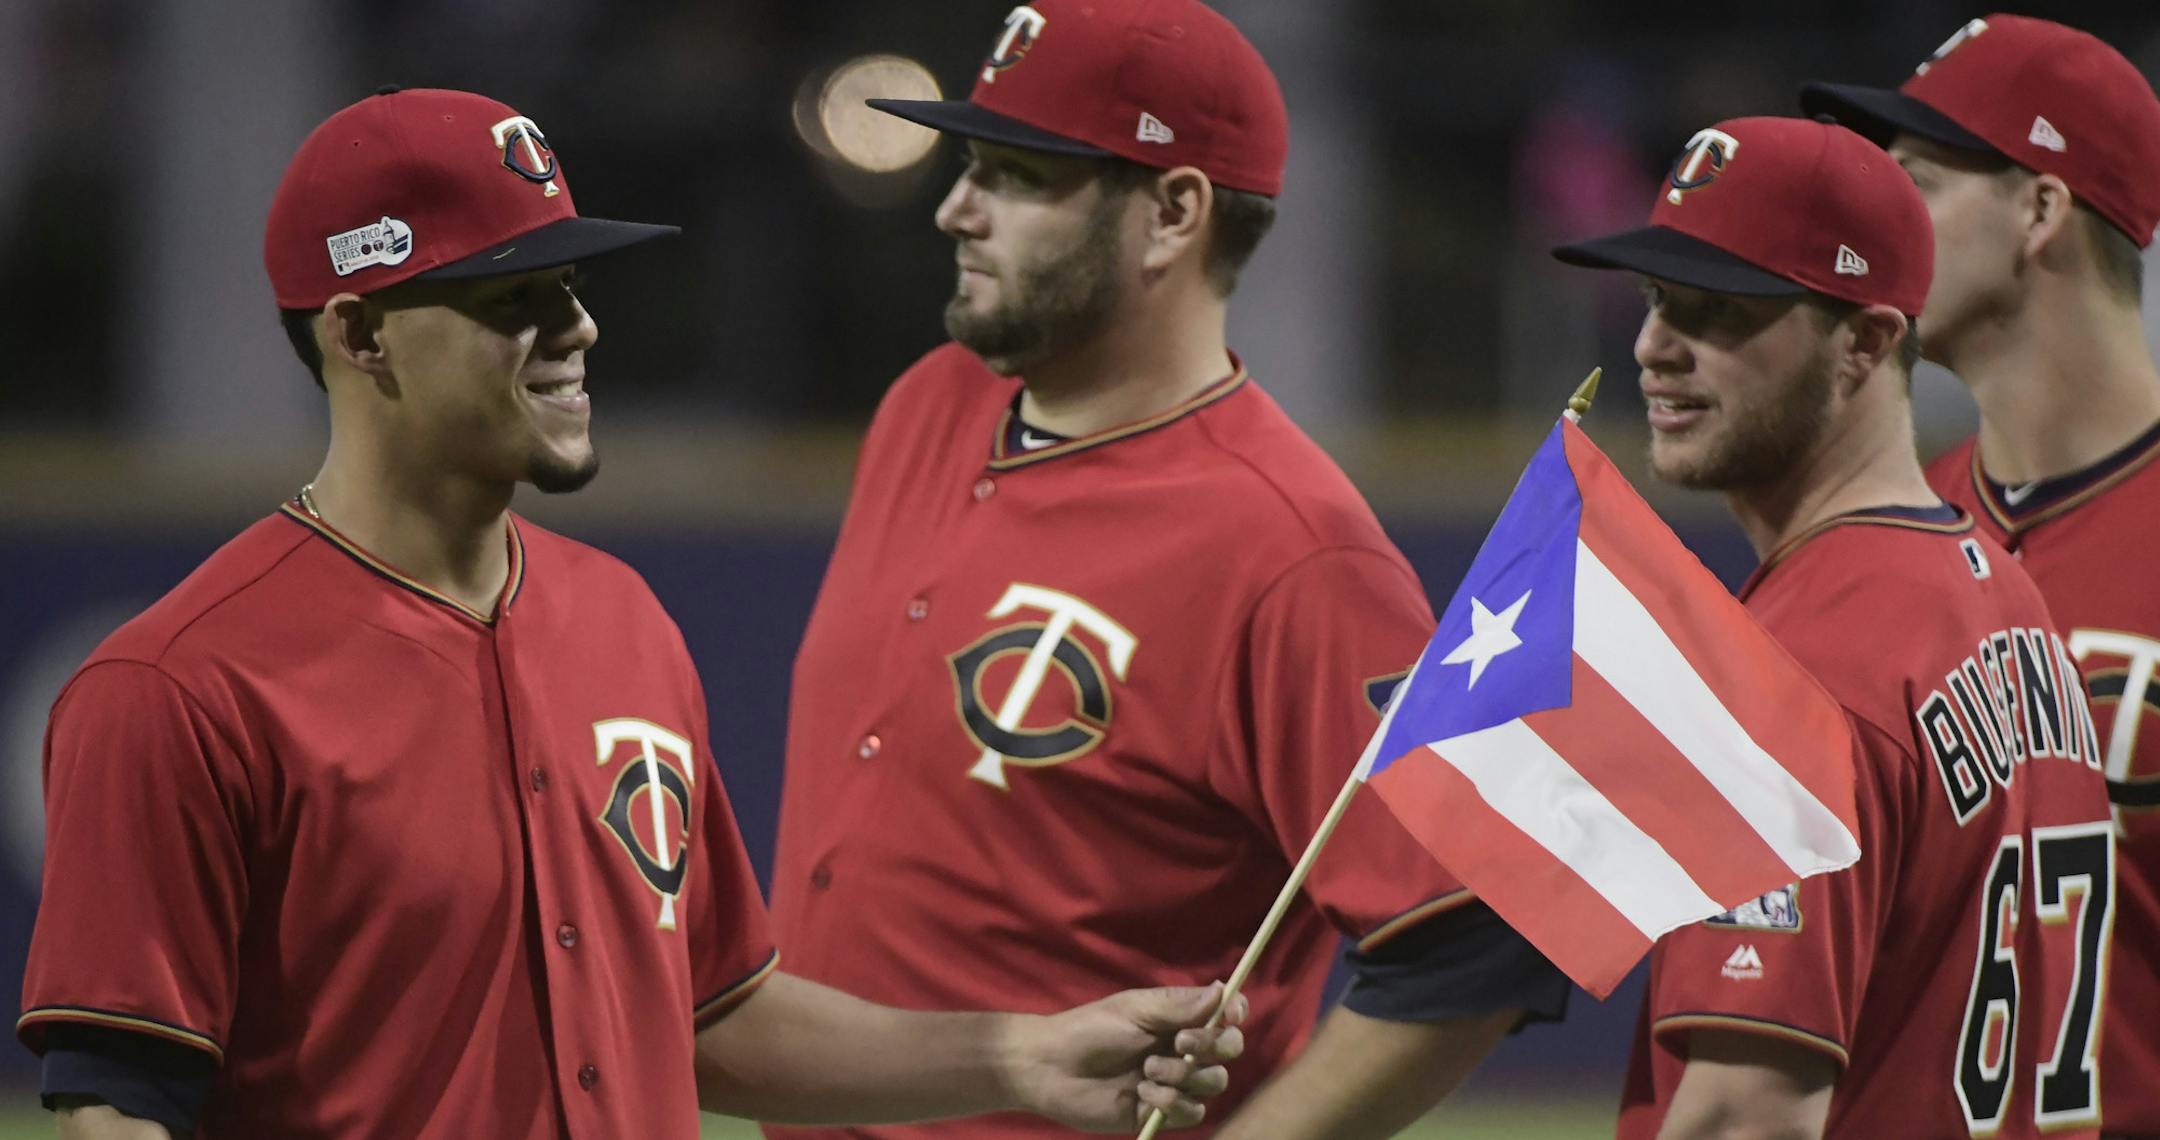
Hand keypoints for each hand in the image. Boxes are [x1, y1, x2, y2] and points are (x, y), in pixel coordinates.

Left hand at [1002, 981, 1247, 1131]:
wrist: (1052, 1068)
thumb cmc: (1089, 1029)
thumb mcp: (1135, 1010)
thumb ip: (1180, 1006)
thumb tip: (1223, 990)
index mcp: (1177, 1019)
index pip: (1223, 1016)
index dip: (1235, 1015)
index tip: (1231, 1015)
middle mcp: (1181, 1050)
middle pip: (1228, 1051)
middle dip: (1212, 1047)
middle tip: (1181, 1043)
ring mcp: (1173, 1082)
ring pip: (1213, 1083)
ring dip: (1184, 1076)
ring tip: (1148, 1071)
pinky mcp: (1161, 1112)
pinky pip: (1192, 1112)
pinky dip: (1171, 1103)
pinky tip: (1142, 1094)